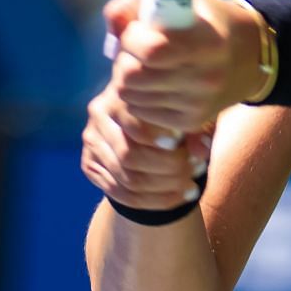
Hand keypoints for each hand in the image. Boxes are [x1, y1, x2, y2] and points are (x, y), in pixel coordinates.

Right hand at [80, 81, 210, 210]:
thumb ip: (197, 129)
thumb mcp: (190, 112)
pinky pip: (119, 193)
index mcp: (121, 89)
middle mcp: (99, 112)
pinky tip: (178, 198)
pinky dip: (152, 201)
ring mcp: (92, 140)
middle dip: (168, 168)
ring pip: (127, 178)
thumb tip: (201, 152)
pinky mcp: (89, 165)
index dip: (158, 137)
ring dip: (164, 188)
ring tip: (193, 187)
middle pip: (129, 154)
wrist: (147, 122)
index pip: (134, 122)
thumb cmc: (174, 111)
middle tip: (197, 170)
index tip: (182, 144)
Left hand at [103, 0, 265, 135]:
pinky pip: (142, 113)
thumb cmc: (206, 20)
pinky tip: (150, 85)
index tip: (137, 31)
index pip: (151, 50)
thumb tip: (113, 27)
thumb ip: (137, 3)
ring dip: (126, 80)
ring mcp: (199, 103)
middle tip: (133, 52)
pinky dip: (137, 99)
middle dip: (123, 61)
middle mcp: (206, 76)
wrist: (249, 55)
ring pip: (131, 97)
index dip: (132, 39)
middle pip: (133, 77)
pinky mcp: (192, 121)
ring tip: (142, 67)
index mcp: (207, 41)